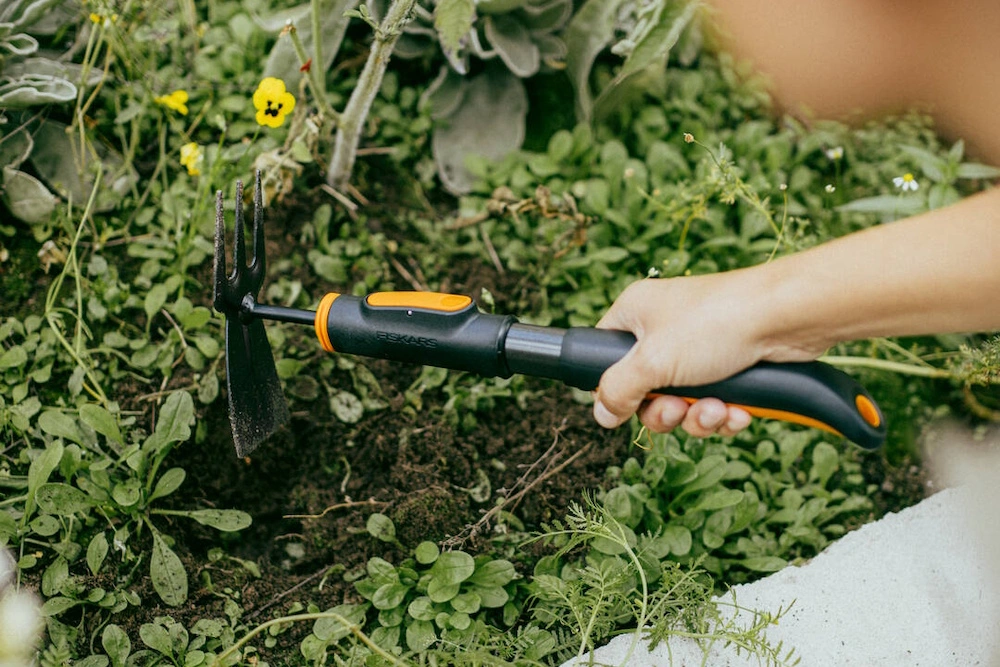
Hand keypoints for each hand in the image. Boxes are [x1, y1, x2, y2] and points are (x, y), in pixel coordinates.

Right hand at [591, 274, 782, 435]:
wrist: (787, 317)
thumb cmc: (716, 322)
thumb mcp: (652, 361)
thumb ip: (618, 390)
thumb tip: (600, 413)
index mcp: (636, 314)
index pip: (604, 354)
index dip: (613, 385)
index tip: (628, 403)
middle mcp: (665, 329)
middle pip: (645, 389)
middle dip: (665, 411)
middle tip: (677, 409)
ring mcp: (698, 348)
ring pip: (682, 402)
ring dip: (698, 417)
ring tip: (716, 410)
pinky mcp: (729, 365)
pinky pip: (713, 403)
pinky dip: (724, 414)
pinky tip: (738, 412)